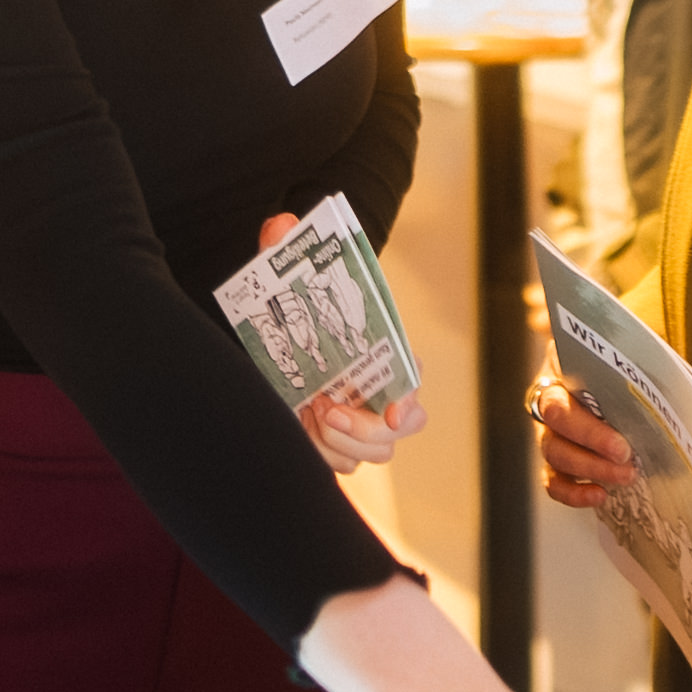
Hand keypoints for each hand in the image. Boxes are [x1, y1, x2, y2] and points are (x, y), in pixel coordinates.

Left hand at [252, 213, 419, 466]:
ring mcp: (361, 424)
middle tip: (324, 408)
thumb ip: (285, 251)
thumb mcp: (289, 277)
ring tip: (306, 414)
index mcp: (385, 354)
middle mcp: (381, 395)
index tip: (393, 412)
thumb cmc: (301, 308)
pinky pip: (344, 466)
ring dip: (338, 444)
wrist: (284, 337)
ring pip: (372, 455)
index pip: (412, 381)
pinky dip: (322, 455)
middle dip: (361, 430)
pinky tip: (298, 427)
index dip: (409, 400)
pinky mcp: (338, 445)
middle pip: (395, 432)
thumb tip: (280, 225)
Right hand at [530, 374, 637, 511]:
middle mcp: (551, 399)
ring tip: (625, 476)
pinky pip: (553, 481)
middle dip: (592, 443)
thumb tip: (672, 389)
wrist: (619, 384)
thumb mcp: (630, 361)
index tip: (620, 441)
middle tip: (626, 457)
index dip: (588, 422)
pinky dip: (574, 493)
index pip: (563, 388)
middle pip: (557, 422)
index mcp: (563, 367)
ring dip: (590, 468)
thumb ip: (639, 370)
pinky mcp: (555, 462)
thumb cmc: (623, 370)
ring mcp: (551, 431)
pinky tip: (600, 495)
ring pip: (554, 453)